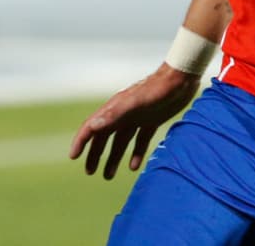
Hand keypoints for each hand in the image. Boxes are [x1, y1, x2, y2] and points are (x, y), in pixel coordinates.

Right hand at [69, 64, 201, 178]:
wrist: (181, 78)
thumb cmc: (157, 88)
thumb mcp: (135, 103)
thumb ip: (115, 114)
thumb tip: (93, 126)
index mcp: (114, 109)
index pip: (91, 127)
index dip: (81, 141)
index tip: (73, 157)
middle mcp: (123, 114)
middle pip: (103, 137)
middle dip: (95, 154)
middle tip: (90, 172)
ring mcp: (137, 117)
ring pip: (121, 141)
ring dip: (113, 158)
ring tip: (107, 176)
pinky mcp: (152, 120)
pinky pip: (140, 140)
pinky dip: (135, 153)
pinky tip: (133, 167)